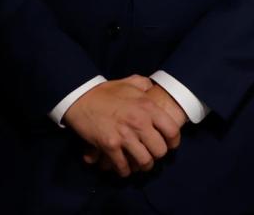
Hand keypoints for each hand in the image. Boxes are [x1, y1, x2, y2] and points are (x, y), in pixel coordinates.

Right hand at [63, 75, 181, 176]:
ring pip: (144, 161)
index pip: (172, 130)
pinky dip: (125, 170)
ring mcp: (124, 136)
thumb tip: (153, 88)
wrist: (80, 98)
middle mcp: (139, 122)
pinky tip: (125, 168)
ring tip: (141, 163)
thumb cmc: (106, 91)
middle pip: (160, 150)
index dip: (174, 141)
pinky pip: (123, 166)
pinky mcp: (109, 146)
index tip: (170, 145)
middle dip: (158, 155)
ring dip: (143, 165)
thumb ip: (145, 85)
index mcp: (148, 107)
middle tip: (153, 154)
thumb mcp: (131, 82)